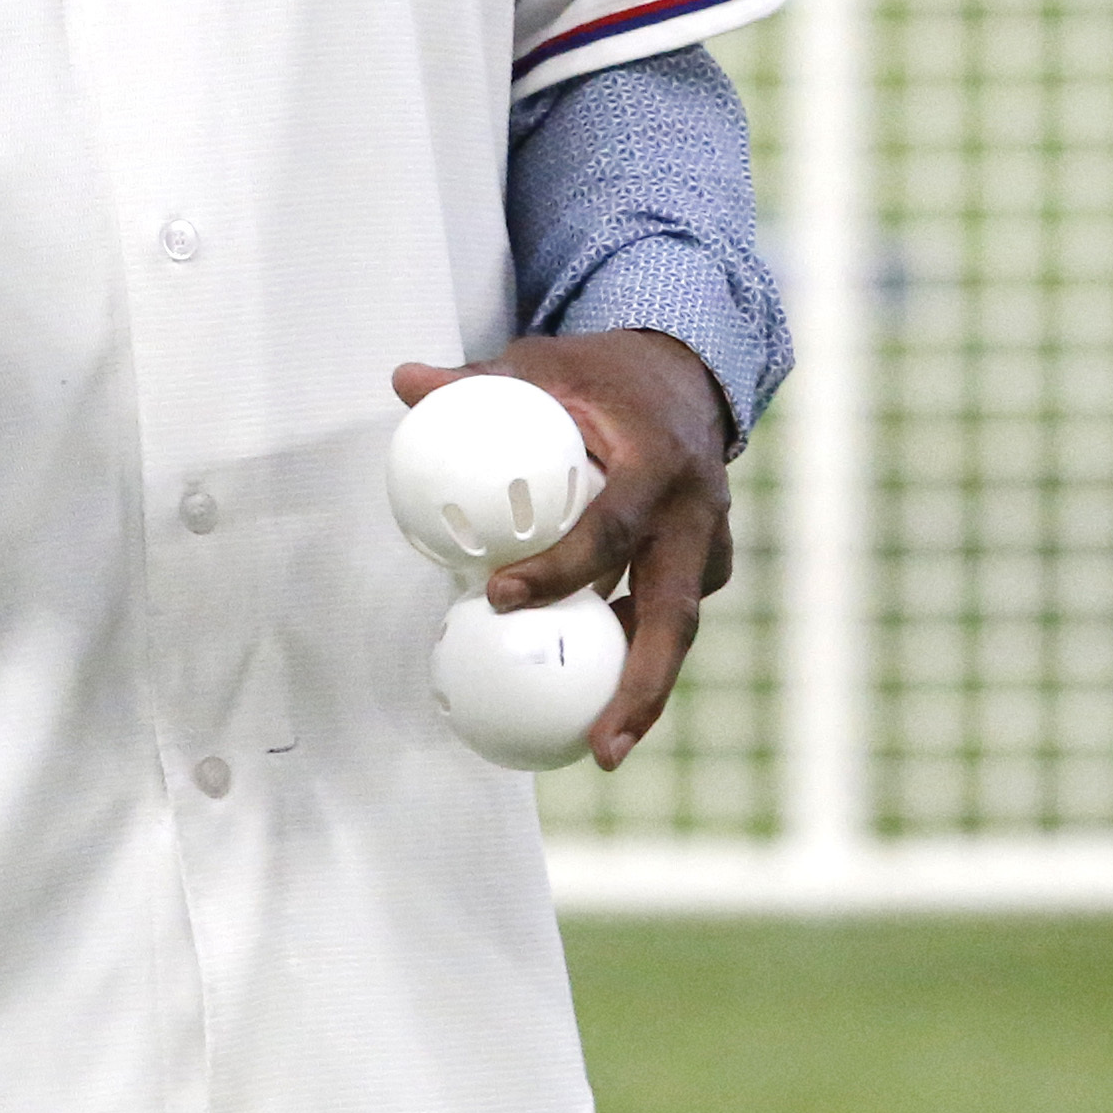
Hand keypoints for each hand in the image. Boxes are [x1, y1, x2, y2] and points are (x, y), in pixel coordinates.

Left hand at [390, 331, 733, 770]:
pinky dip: (639, 654)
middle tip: (601, 746)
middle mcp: (696, 511)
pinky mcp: (706, 560)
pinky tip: (597, 694)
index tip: (499, 598)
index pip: (608, 529)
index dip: (559, 571)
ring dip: (645, 686)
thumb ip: (475, 380)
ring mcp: (709, 541)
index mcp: (657, 461)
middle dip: (642, 684)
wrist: (686, 374)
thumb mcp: (542, 365)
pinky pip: (671, 614)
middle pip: (674, 612)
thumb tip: (403, 381)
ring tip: (601, 747)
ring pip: (679, 625)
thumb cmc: (602, 373)